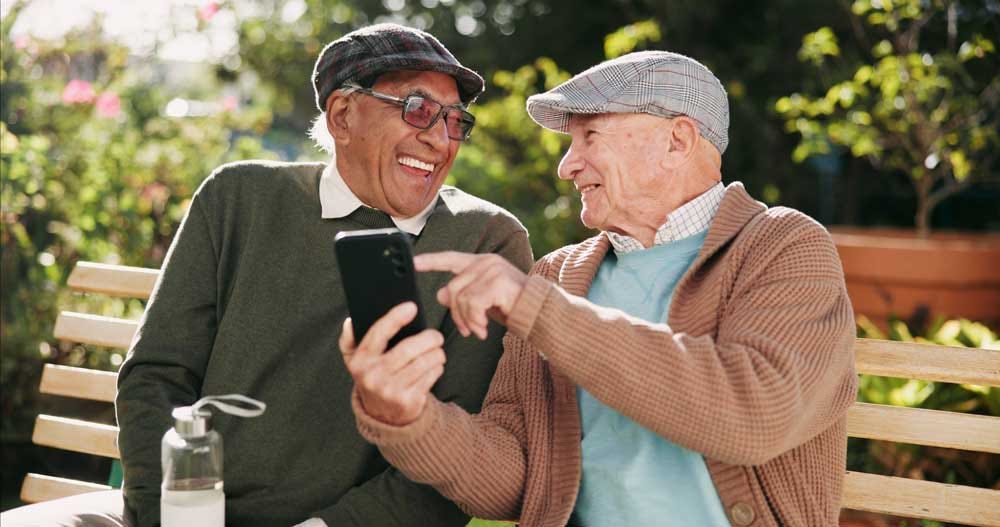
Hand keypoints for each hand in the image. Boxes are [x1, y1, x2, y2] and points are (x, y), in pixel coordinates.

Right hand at [339, 302, 446, 425]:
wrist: (381, 415)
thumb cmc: (372, 378)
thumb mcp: (355, 361)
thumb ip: (349, 340)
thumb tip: (349, 322)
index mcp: (361, 361)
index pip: (378, 333)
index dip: (396, 317)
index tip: (412, 307)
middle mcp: (374, 376)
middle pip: (408, 349)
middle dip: (429, 338)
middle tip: (436, 336)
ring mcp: (391, 390)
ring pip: (424, 363)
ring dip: (437, 353)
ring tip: (437, 351)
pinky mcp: (408, 401)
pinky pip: (430, 377)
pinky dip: (437, 368)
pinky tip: (435, 366)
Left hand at [414, 251, 527, 339]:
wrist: (540, 313)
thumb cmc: (512, 307)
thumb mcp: (483, 302)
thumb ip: (463, 296)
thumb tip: (440, 294)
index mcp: (480, 263)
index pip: (450, 258)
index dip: (431, 261)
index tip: (413, 263)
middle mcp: (486, 262)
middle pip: (453, 289)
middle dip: (456, 315)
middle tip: (467, 330)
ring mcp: (492, 270)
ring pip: (461, 299)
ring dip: (468, 321)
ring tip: (479, 330)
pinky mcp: (497, 282)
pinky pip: (473, 305)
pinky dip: (475, 321)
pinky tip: (484, 329)